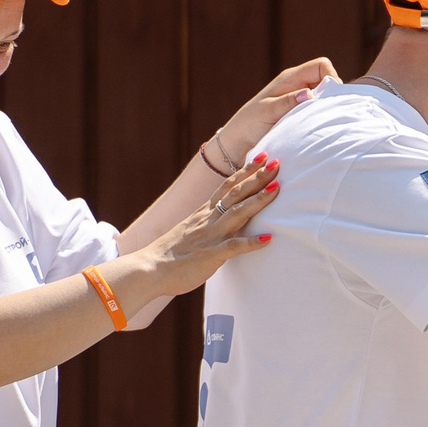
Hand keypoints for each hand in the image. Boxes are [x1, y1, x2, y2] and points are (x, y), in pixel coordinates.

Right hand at [135, 155, 279, 300]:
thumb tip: (219, 219)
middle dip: (257, 177)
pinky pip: (234, 247)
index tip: (262, 157)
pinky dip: (251, 243)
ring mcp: (211, 236)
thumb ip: (206, 223)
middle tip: (277, 162)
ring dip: (259, 200)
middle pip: (236, 193)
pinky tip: (268, 238)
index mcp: (203, 213)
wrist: (149, 269)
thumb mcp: (189, 231)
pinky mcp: (211, 255)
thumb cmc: (170, 255)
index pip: (227, 186)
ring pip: (238, 213)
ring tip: (277, 188)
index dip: (246, 171)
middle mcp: (208, 220)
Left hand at [213, 56, 337, 163]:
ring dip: (327, 108)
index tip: (330, 99)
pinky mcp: (301, 114)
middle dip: (332, 95)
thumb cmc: (249, 124)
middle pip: (327, 80)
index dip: (331, 77)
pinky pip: (319, 110)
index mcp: (290, 78)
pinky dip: (323, 117)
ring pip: (325, 97)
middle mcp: (298, 86)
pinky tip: (319, 128)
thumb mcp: (268, 111)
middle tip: (329, 113)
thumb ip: (288, 102)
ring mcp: (300, 100)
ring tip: (323, 122)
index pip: (321, 65)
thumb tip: (310, 94)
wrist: (238, 143)